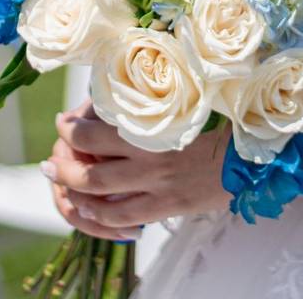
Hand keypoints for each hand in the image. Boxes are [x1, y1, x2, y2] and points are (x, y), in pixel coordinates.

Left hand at [42, 101, 229, 239]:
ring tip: (58, 181)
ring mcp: (155, 184)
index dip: (72, 127)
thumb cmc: (225, 124)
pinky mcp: (165, 206)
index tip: (64, 122)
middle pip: (88, 161)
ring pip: (98, 190)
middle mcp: (148, 157)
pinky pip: (121, 216)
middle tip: (50, 156)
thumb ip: (162, 98)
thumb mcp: (193, 103)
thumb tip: (134, 85)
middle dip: (62, 159)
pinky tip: (89, 208)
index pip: (97, 129)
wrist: (252, 158)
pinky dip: (99, 214)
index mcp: (154, 127)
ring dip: (72, 186)